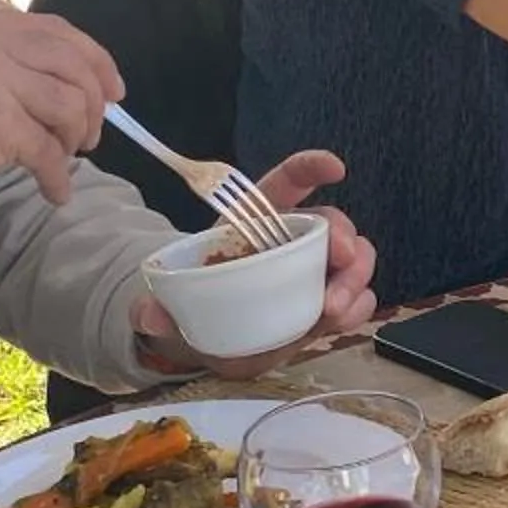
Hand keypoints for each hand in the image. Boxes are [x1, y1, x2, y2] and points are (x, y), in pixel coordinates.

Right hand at [0, 4, 124, 258]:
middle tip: (92, 135)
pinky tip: (53, 192)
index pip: (55, 30)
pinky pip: (49, 151)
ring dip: (77, 138)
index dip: (94, 59)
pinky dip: (59, 176)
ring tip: (66, 159)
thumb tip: (57, 83)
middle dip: (95, 101)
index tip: (112, 89)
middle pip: (73, 64)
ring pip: (70, 104)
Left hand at [131, 152, 380, 376]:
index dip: (310, 169)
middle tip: (340, 262)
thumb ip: (154, 307)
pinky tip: (342, 319)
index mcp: (256, 223)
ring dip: (354, 280)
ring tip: (334, 308)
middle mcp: (294, 242)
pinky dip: (358, 307)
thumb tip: (149, 314)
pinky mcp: (328, 306)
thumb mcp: (169, 303)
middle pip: (332, 225)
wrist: (209, 338)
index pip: (286, 183)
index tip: (334, 169)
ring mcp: (316, 274)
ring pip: (354, 261)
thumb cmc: (193, 304)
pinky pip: (358, 299)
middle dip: (344, 240)